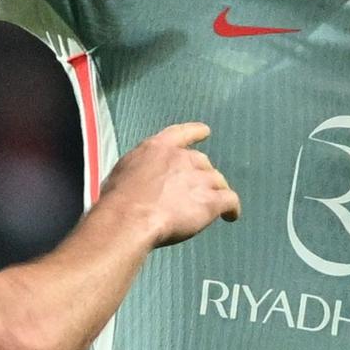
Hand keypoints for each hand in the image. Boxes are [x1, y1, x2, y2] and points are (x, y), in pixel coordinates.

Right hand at [98, 122, 241, 247]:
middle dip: (202, 174)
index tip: (205, 131)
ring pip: (218, 181)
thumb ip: (140, 171)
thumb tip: (142, 181)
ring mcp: (199, 179)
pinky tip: (231, 216)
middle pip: (202, 162)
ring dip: (216, 191)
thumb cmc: (117, 200)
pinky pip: (230, 201)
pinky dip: (232, 209)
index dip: (194, 132)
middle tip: (196, 191)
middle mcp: (182, 159)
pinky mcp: (211, 201)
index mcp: (157, 148)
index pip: (181, 133)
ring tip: (215, 206)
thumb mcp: (124, 172)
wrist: (130, 218)